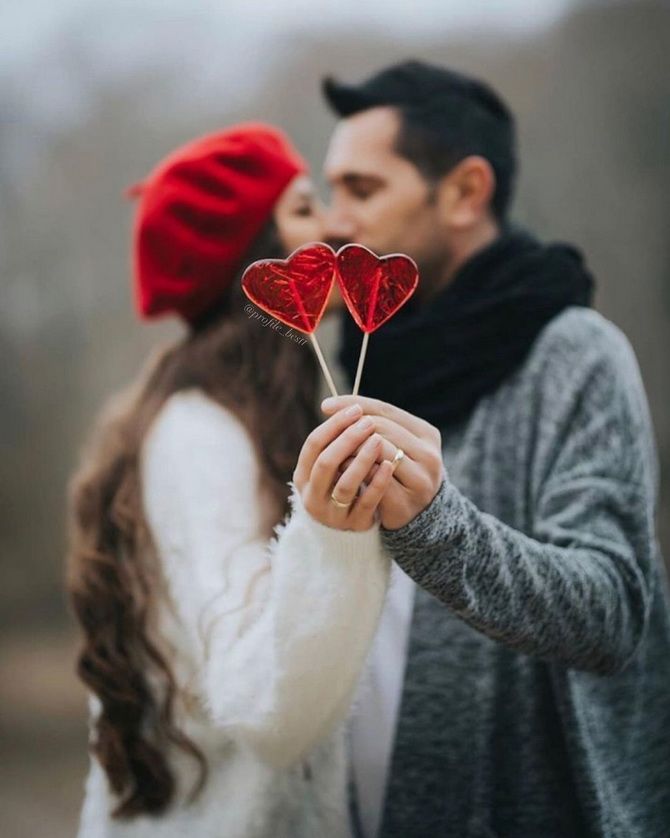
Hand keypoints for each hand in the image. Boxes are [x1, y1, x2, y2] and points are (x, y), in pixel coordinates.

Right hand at [292, 403, 395, 531]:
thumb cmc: (339, 486)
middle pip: (326, 462)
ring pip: (345, 484)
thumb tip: (352, 406)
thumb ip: (336, 443)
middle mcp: (312, 496)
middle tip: (367, 422)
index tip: (354, 410)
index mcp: (304, 476)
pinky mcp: (354, 525)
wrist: (345, 532)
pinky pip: (366, 503)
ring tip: (378, 440)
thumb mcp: (330, 467)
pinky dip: (378, 483)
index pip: (313, 444)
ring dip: (361, 459)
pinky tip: (389, 465)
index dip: (334, 425)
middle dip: (347, 439)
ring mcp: (333, 514)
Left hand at [320, 396, 444, 529]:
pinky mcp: (404, 504)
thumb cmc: (399, 471)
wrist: (419, 515)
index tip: (325, 406)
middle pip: (381, 429)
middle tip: (328, 432)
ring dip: (352, 449)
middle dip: (351, 429)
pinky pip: (374, 481)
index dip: (354, 405)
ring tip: (332, 451)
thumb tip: (328, 406)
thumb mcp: (395, 443)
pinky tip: (341, 472)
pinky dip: (356, 473)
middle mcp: (429, 455)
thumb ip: (371, 424)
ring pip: (379, 452)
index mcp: (427, 434)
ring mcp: (419, 481)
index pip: (386, 411)